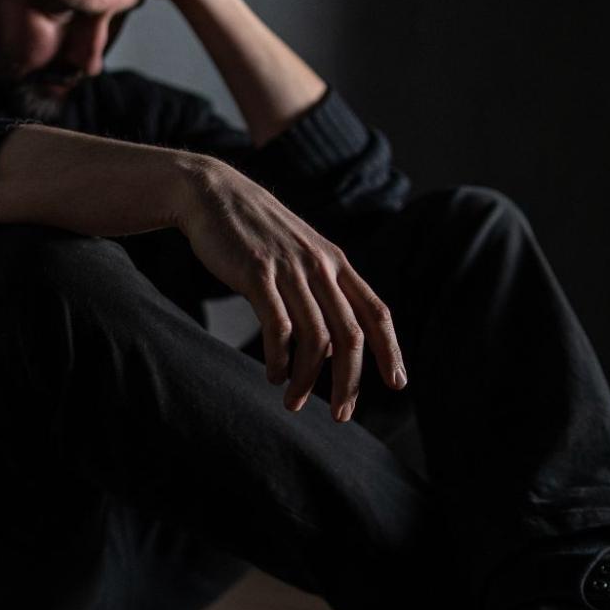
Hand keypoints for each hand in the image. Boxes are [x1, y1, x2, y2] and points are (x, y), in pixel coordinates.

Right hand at [172, 158, 407, 420]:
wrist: (212, 194)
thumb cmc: (255, 232)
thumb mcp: (299, 253)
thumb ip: (320, 289)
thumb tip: (334, 342)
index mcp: (336, 263)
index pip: (376, 312)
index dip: (390, 350)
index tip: (396, 384)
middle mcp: (320, 266)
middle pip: (350, 335)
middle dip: (349, 382)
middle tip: (340, 415)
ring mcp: (290, 269)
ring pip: (315, 338)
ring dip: (306, 379)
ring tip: (292, 401)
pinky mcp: (258, 274)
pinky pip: (279, 328)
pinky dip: (279, 359)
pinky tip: (272, 374)